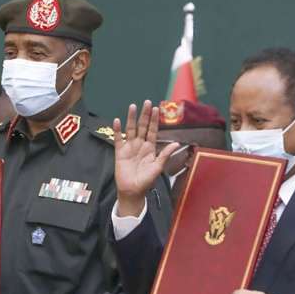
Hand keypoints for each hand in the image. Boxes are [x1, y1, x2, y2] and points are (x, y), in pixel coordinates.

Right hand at [114, 100, 179, 215]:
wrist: (132, 191)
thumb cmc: (146, 181)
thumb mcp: (158, 167)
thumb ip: (165, 154)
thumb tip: (177, 143)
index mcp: (150, 148)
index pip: (152, 130)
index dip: (154, 120)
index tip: (156, 108)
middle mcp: (140, 145)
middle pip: (142, 126)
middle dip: (145, 115)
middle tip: (147, 102)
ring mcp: (129, 147)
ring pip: (131, 129)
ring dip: (132, 118)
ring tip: (133, 106)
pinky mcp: (120, 152)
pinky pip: (118, 139)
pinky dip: (117, 130)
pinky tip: (117, 121)